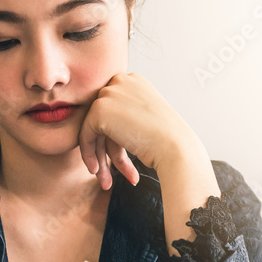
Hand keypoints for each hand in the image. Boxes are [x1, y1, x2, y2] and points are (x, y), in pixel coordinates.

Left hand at [78, 72, 201, 189]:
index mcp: (135, 81)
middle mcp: (121, 81)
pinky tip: (97, 171)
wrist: (175, 147)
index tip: (120, 160)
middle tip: (110, 173)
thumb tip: (105, 129)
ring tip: (104, 180)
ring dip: (99, 156)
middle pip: (103, 118)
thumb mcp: (147, 120)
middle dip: (106, 148)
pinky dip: (89, 154)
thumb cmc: (169, 140)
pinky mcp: (100, 109)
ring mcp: (110, 93)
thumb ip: (126, 118)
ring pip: (93, 127)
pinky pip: (86, 134)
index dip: (115, 138)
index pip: (115, 110)